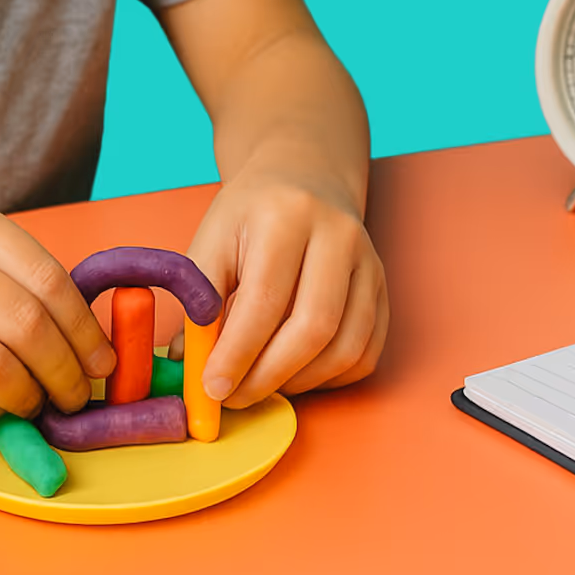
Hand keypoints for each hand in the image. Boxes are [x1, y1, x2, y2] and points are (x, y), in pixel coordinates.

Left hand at [178, 159, 387, 409]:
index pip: (265, 299)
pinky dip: (331, 377)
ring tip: (262, 384)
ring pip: (347, 347)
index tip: (212, 386)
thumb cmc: (251, 214)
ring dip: (300, 382)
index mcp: (288, 216)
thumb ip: (199, 299)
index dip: (237, 353)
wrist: (303, 178)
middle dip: (269, 376)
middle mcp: (339, 235)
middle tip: (235, 396)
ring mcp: (370, 262)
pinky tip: (297, 372)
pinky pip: (367, 352)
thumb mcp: (212, 238)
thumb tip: (190, 364)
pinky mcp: (383, 287)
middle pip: (314, 328)